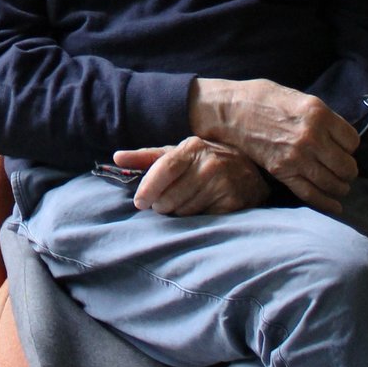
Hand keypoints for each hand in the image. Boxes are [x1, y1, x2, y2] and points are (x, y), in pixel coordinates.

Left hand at [112, 138, 269, 215]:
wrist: (250, 170)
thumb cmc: (204, 162)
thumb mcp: (177, 154)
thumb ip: (146, 158)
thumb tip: (116, 157)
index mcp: (192, 148)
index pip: (165, 168)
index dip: (149, 188)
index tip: (140, 203)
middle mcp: (210, 163)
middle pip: (171, 196)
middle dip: (162, 205)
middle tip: (165, 203)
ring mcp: (224, 183)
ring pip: (185, 211)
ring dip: (178, 213)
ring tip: (185, 203)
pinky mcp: (234, 202)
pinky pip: (202, 219)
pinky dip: (195, 218)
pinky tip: (201, 209)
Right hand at [187, 77, 359, 212]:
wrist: (231, 110)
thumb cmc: (263, 99)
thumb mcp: (300, 98)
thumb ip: (321, 117)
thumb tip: (337, 136)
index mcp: (319, 114)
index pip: (353, 141)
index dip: (349, 146)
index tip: (342, 147)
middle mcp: (312, 137)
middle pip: (347, 165)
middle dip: (347, 169)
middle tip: (343, 169)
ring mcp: (297, 157)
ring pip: (333, 182)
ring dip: (340, 186)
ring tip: (339, 185)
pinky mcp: (282, 172)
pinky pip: (311, 193)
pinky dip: (326, 203)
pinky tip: (335, 206)